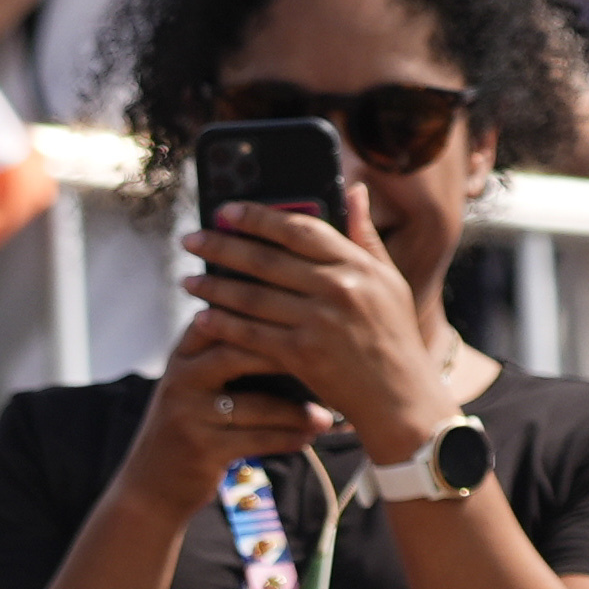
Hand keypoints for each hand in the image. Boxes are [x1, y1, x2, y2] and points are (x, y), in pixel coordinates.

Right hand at [119, 292, 344, 520]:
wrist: (150, 488)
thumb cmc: (188, 428)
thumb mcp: (194, 384)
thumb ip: (225, 352)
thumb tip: (289, 324)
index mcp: (183, 354)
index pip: (226, 318)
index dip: (266, 312)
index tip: (311, 313)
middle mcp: (181, 378)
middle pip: (240, 351)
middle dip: (288, 356)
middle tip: (330, 358)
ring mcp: (188, 414)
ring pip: (256, 404)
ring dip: (297, 411)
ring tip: (327, 415)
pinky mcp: (201, 448)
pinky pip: (257, 439)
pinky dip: (287, 439)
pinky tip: (308, 437)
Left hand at [177, 202, 454, 467]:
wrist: (400, 398)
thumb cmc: (393, 336)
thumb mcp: (389, 281)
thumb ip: (365, 237)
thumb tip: (353, 189)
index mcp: (358, 265)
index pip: (300, 229)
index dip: (259, 217)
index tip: (228, 210)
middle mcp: (338, 288)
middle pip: (267, 259)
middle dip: (222, 247)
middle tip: (190, 240)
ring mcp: (319, 321)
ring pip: (253, 296)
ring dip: (214, 286)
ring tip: (188, 279)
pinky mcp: (302, 354)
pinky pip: (252, 334)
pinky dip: (224, 324)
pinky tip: (201, 317)